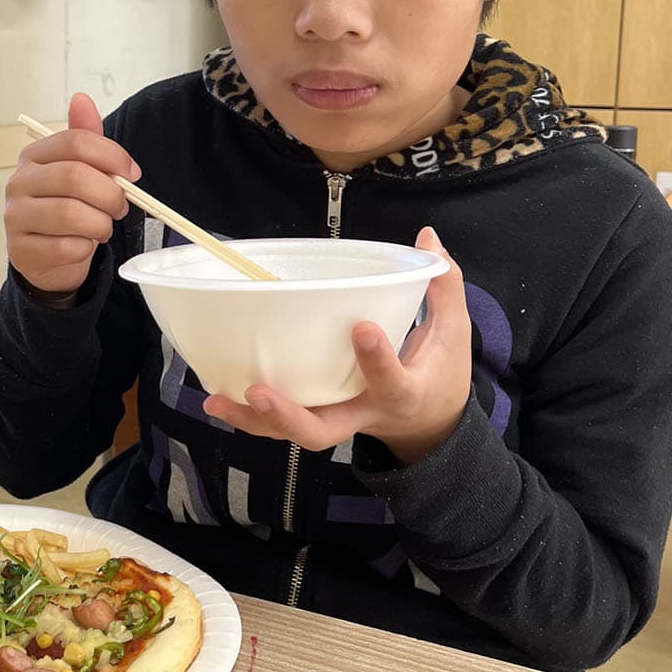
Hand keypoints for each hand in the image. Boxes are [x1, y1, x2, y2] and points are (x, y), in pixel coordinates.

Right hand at [4, 93, 140, 299]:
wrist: (46, 257)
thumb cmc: (66, 208)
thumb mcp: (78, 170)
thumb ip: (85, 138)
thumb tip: (82, 99)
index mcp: (34, 156)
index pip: (76, 142)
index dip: (111, 156)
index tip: (131, 174)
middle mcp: (19, 182)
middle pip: (75, 177)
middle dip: (110, 195)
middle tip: (119, 207)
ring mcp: (15, 216)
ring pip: (71, 214)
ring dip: (100, 224)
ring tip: (101, 227)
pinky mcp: (21, 250)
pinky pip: (66, 247)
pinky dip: (85, 248)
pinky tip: (83, 245)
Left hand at [202, 228, 471, 464]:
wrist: (432, 425)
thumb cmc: (440, 371)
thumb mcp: (454, 332)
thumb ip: (443, 285)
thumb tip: (428, 237)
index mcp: (404, 392)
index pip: (390, 382)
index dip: (376, 359)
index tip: (361, 328)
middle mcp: (364, 414)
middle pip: (323, 432)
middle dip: (289, 415)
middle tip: (259, 390)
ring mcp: (339, 421)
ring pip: (293, 433)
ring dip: (255, 420)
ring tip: (218, 399)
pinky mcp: (320, 419)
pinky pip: (281, 427)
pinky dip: (250, 417)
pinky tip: (217, 397)